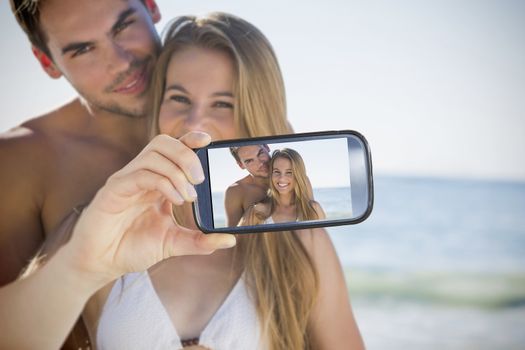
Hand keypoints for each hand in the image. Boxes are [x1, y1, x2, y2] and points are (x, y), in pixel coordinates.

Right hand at [62, 132, 235, 284]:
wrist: (101, 264)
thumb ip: (200, 241)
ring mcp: (127, 180)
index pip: (174, 148)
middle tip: (200, 179)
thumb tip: (230, 240)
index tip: (208, 141)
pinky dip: (163, 182)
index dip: (190, 139)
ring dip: (177, 171)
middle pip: (164, 143)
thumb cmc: (132, 248)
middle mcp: (142, 175)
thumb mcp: (173, 243)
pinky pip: (140, 174)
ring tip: (188, 196)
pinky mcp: (114, 190)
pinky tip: (175, 200)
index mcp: (157, 181)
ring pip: (153, 154)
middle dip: (187, 154)